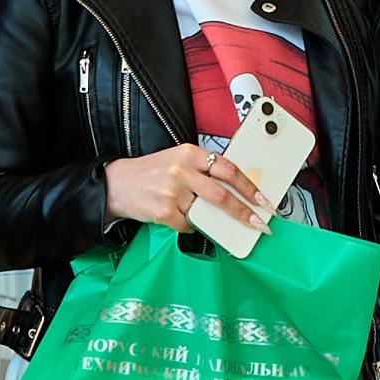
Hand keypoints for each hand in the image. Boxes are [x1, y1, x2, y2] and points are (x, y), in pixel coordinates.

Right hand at [103, 143, 268, 234]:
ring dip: (216, 222)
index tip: (263, 200)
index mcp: (190, 153)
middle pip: (222, 194)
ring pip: (206, 212)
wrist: (117, 184)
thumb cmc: (151, 172)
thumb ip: (203, 170)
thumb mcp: (178, 160)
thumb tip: (235, 189)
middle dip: (244, 212)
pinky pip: (188, 225)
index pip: (228, 169)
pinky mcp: (163, 211)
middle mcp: (182, 171)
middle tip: (258, 223)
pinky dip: (191, 226)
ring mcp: (172, 192)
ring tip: (223, 226)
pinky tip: (183, 219)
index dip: (249, 186)